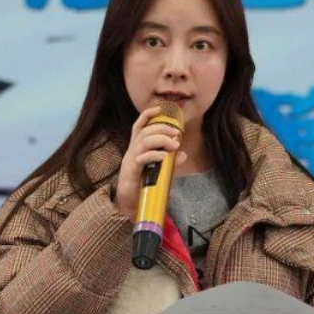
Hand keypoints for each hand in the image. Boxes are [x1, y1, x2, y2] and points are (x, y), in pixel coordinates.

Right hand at [113, 105, 186, 220]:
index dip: (147, 115)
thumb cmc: (144, 186)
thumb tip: (183, 154)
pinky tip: (164, 157)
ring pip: (144, 141)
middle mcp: (132, 151)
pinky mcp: (131, 171)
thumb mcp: (160, 171)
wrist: (129, 204)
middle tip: (177, 133)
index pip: (138, 126)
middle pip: (145, 131)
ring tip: (174, 144)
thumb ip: (171, 162)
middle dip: (162, 128)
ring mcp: (131, 160)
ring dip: (161, 140)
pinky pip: (142, 158)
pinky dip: (155, 155)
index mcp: (136, 148)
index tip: (159, 109)